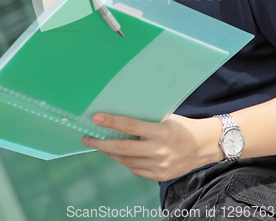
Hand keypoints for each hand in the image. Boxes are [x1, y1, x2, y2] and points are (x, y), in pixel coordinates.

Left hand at [81, 113, 222, 181]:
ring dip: (110, 152)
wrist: (203, 146)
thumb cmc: (182, 126)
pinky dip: (125, 160)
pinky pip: (134, 169)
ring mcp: (159, 165)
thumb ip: (144, 119)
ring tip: (100, 144)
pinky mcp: (159, 176)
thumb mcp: (165, 117)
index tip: (95, 119)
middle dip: (101, 143)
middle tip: (87, 138)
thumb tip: (119, 115)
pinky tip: (118, 153)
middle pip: (122, 148)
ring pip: (125, 160)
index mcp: (160, 131)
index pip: (129, 126)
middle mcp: (159, 150)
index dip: (111, 122)